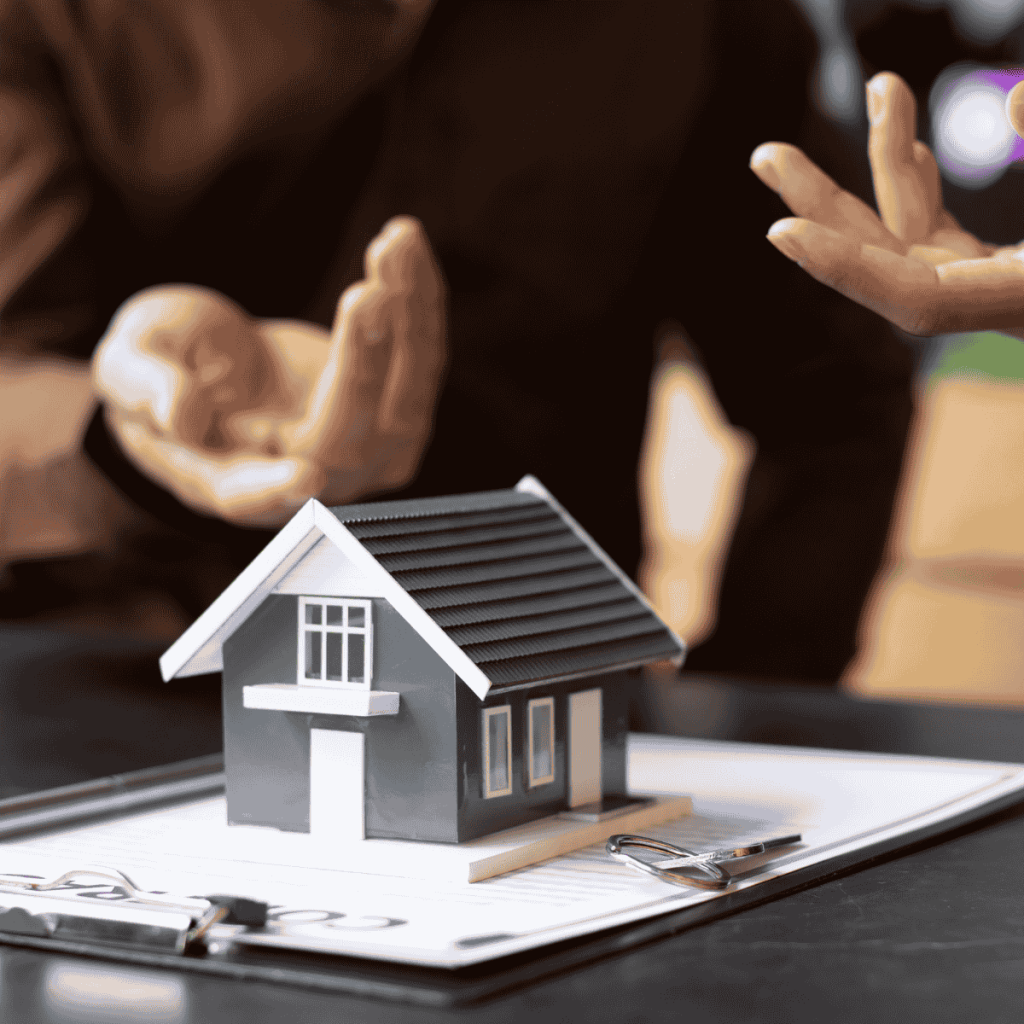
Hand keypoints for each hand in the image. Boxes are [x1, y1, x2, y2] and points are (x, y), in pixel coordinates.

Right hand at [93, 217, 446, 525]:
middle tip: (367, 294)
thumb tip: (179, 415)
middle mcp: (309, 477)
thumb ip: (146, 389)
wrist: (215, 368)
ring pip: (407, 395)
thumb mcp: (130, 366)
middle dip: (364, 364)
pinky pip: (422, 357)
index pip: (251, 497)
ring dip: (408, 314)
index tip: (306, 477)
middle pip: (351, 437)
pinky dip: (420, 298)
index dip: (274, 490)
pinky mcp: (396, 405)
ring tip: (395, 241)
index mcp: (231, 481)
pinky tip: (405, 241)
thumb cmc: (163, 370)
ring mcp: (365, 449)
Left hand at [749, 73, 1023, 339]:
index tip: (781, 232)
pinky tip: (909, 146)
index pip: (915, 299)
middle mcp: (998, 308)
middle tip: (763, 155)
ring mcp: (991, 290)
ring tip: (876, 90)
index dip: (846, 267)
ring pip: (910, 235)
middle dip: (825, 205)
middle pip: (886, 262)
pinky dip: (920, 186)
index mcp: (1021, 306)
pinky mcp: (995, 273)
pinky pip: (938, 232)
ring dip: (887, 163)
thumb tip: (1015, 97)